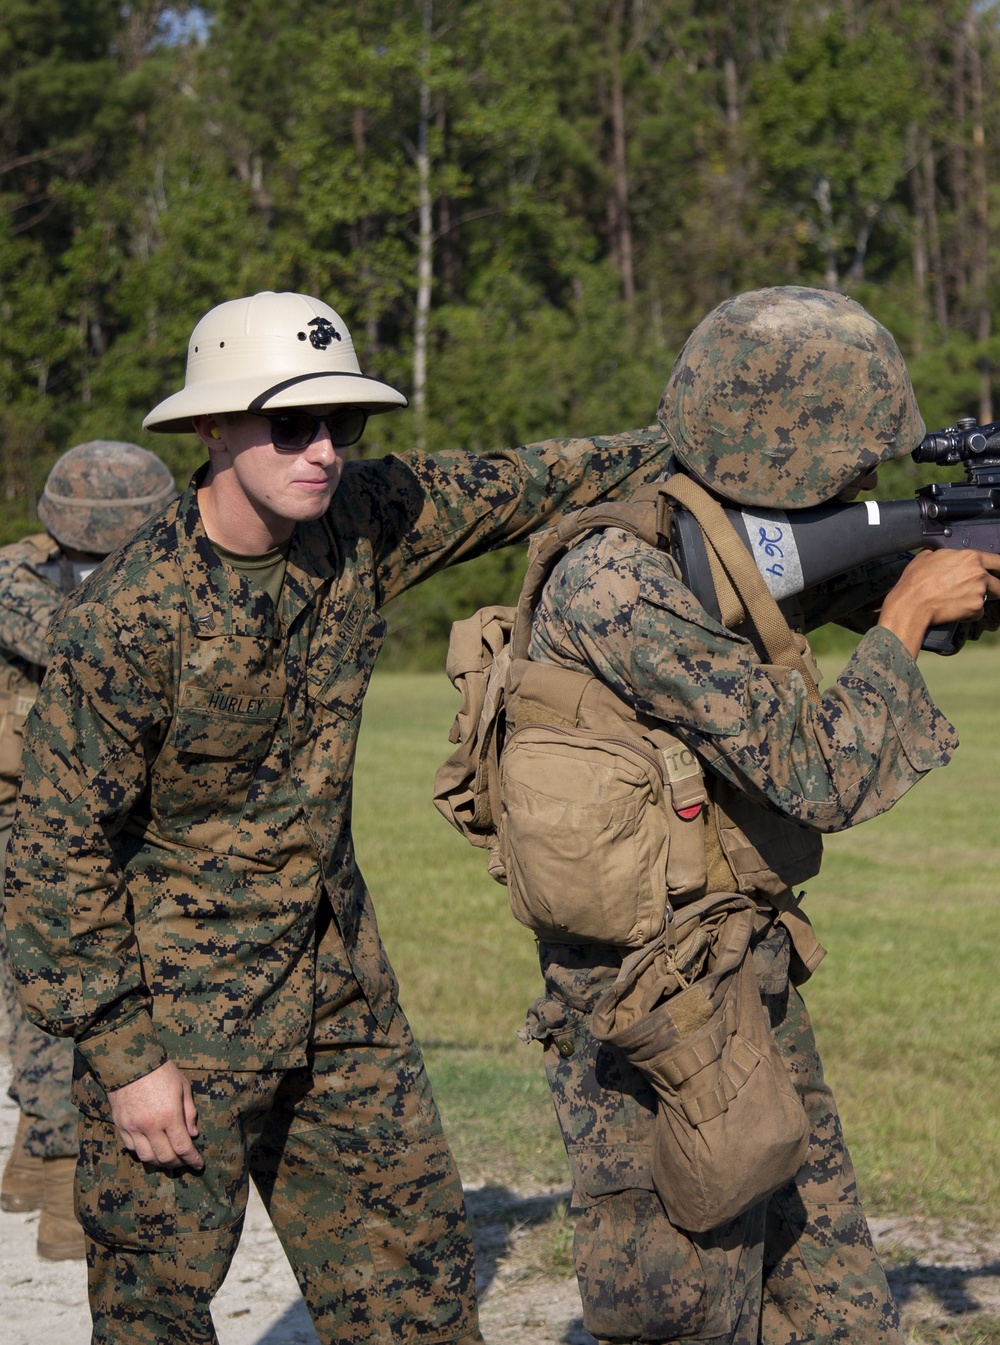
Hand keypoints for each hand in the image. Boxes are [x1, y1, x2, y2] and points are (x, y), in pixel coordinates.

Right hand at [108, 1060, 202, 1169]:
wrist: (130, 1061)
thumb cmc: (161, 1072)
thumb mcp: (183, 1087)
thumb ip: (189, 1112)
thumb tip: (193, 1134)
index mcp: (169, 1115)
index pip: (182, 1147)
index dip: (192, 1159)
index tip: (199, 1164)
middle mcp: (150, 1125)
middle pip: (165, 1157)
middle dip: (178, 1163)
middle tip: (185, 1162)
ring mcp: (133, 1127)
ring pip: (146, 1157)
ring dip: (159, 1162)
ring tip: (168, 1159)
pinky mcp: (121, 1126)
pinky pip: (132, 1148)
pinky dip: (143, 1152)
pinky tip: (151, 1148)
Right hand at [878, 547, 999, 656]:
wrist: (911, 604)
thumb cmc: (915, 581)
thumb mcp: (926, 557)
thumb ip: (944, 555)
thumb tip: (943, 556)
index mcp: (970, 557)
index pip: (997, 561)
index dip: (997, 569)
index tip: (996, 573)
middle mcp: (979, 573)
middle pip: (998, 583)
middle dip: (993, 587)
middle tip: (980, 591)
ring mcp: (979, 591)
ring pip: (988, 597)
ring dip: (977, 600)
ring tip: (959, 602)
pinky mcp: (975, 608)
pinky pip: (977, 612)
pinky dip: (969, 613)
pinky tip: (954, 610)